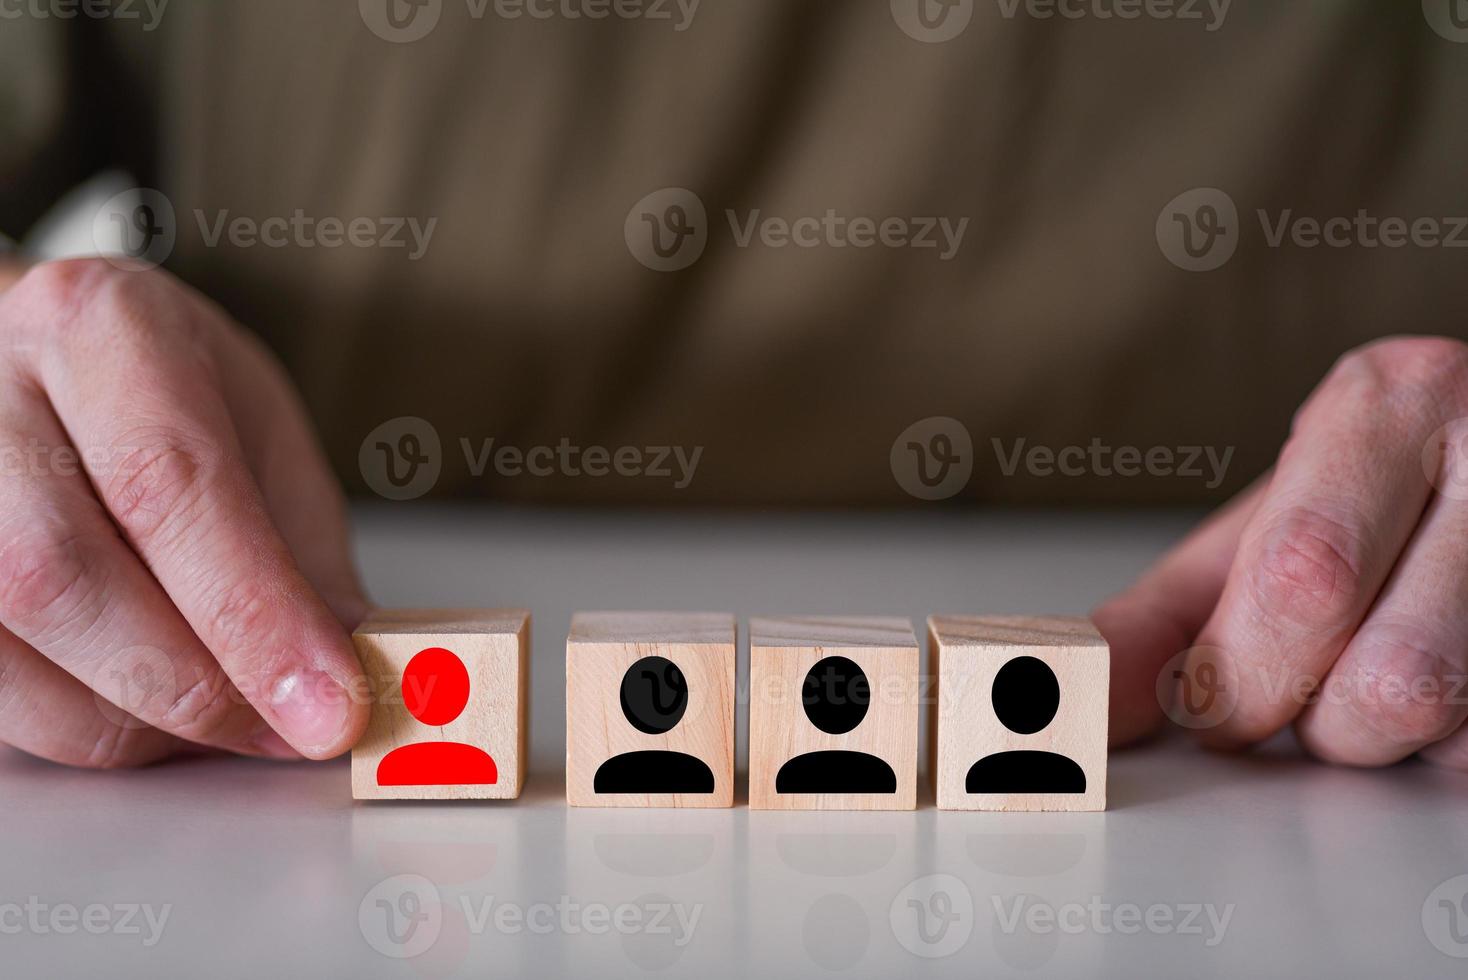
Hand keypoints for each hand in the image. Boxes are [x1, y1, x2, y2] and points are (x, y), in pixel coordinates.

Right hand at [0, 258, 369, 766]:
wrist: (33, 363)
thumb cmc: (157, 393)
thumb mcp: (258, 431)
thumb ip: (302, 552)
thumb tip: (350, 672)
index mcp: (98, 326)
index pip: (168, 484)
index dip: (254, 616)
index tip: (330, 704)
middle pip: (60, 575)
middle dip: (195, 687)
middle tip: (286, 729)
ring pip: (9, 657)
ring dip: (135, 724)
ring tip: (222, 716)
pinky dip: (78, 726)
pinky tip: (142, 707)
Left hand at [1098, 335, 1467, 767]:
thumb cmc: (1374, 492)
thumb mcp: (1260, 524)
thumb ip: (1164, 612)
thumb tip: (1082, 690)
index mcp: (1392, 402)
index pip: (1304, 575)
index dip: (1239, 671)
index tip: (1201, 700)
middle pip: (1392, 672)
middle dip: (1307, 718)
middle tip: (1269, 700)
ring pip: (1453, 722)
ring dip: (1377, 734)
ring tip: (1357, 674)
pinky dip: (1440, 741)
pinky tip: (1431, 677)